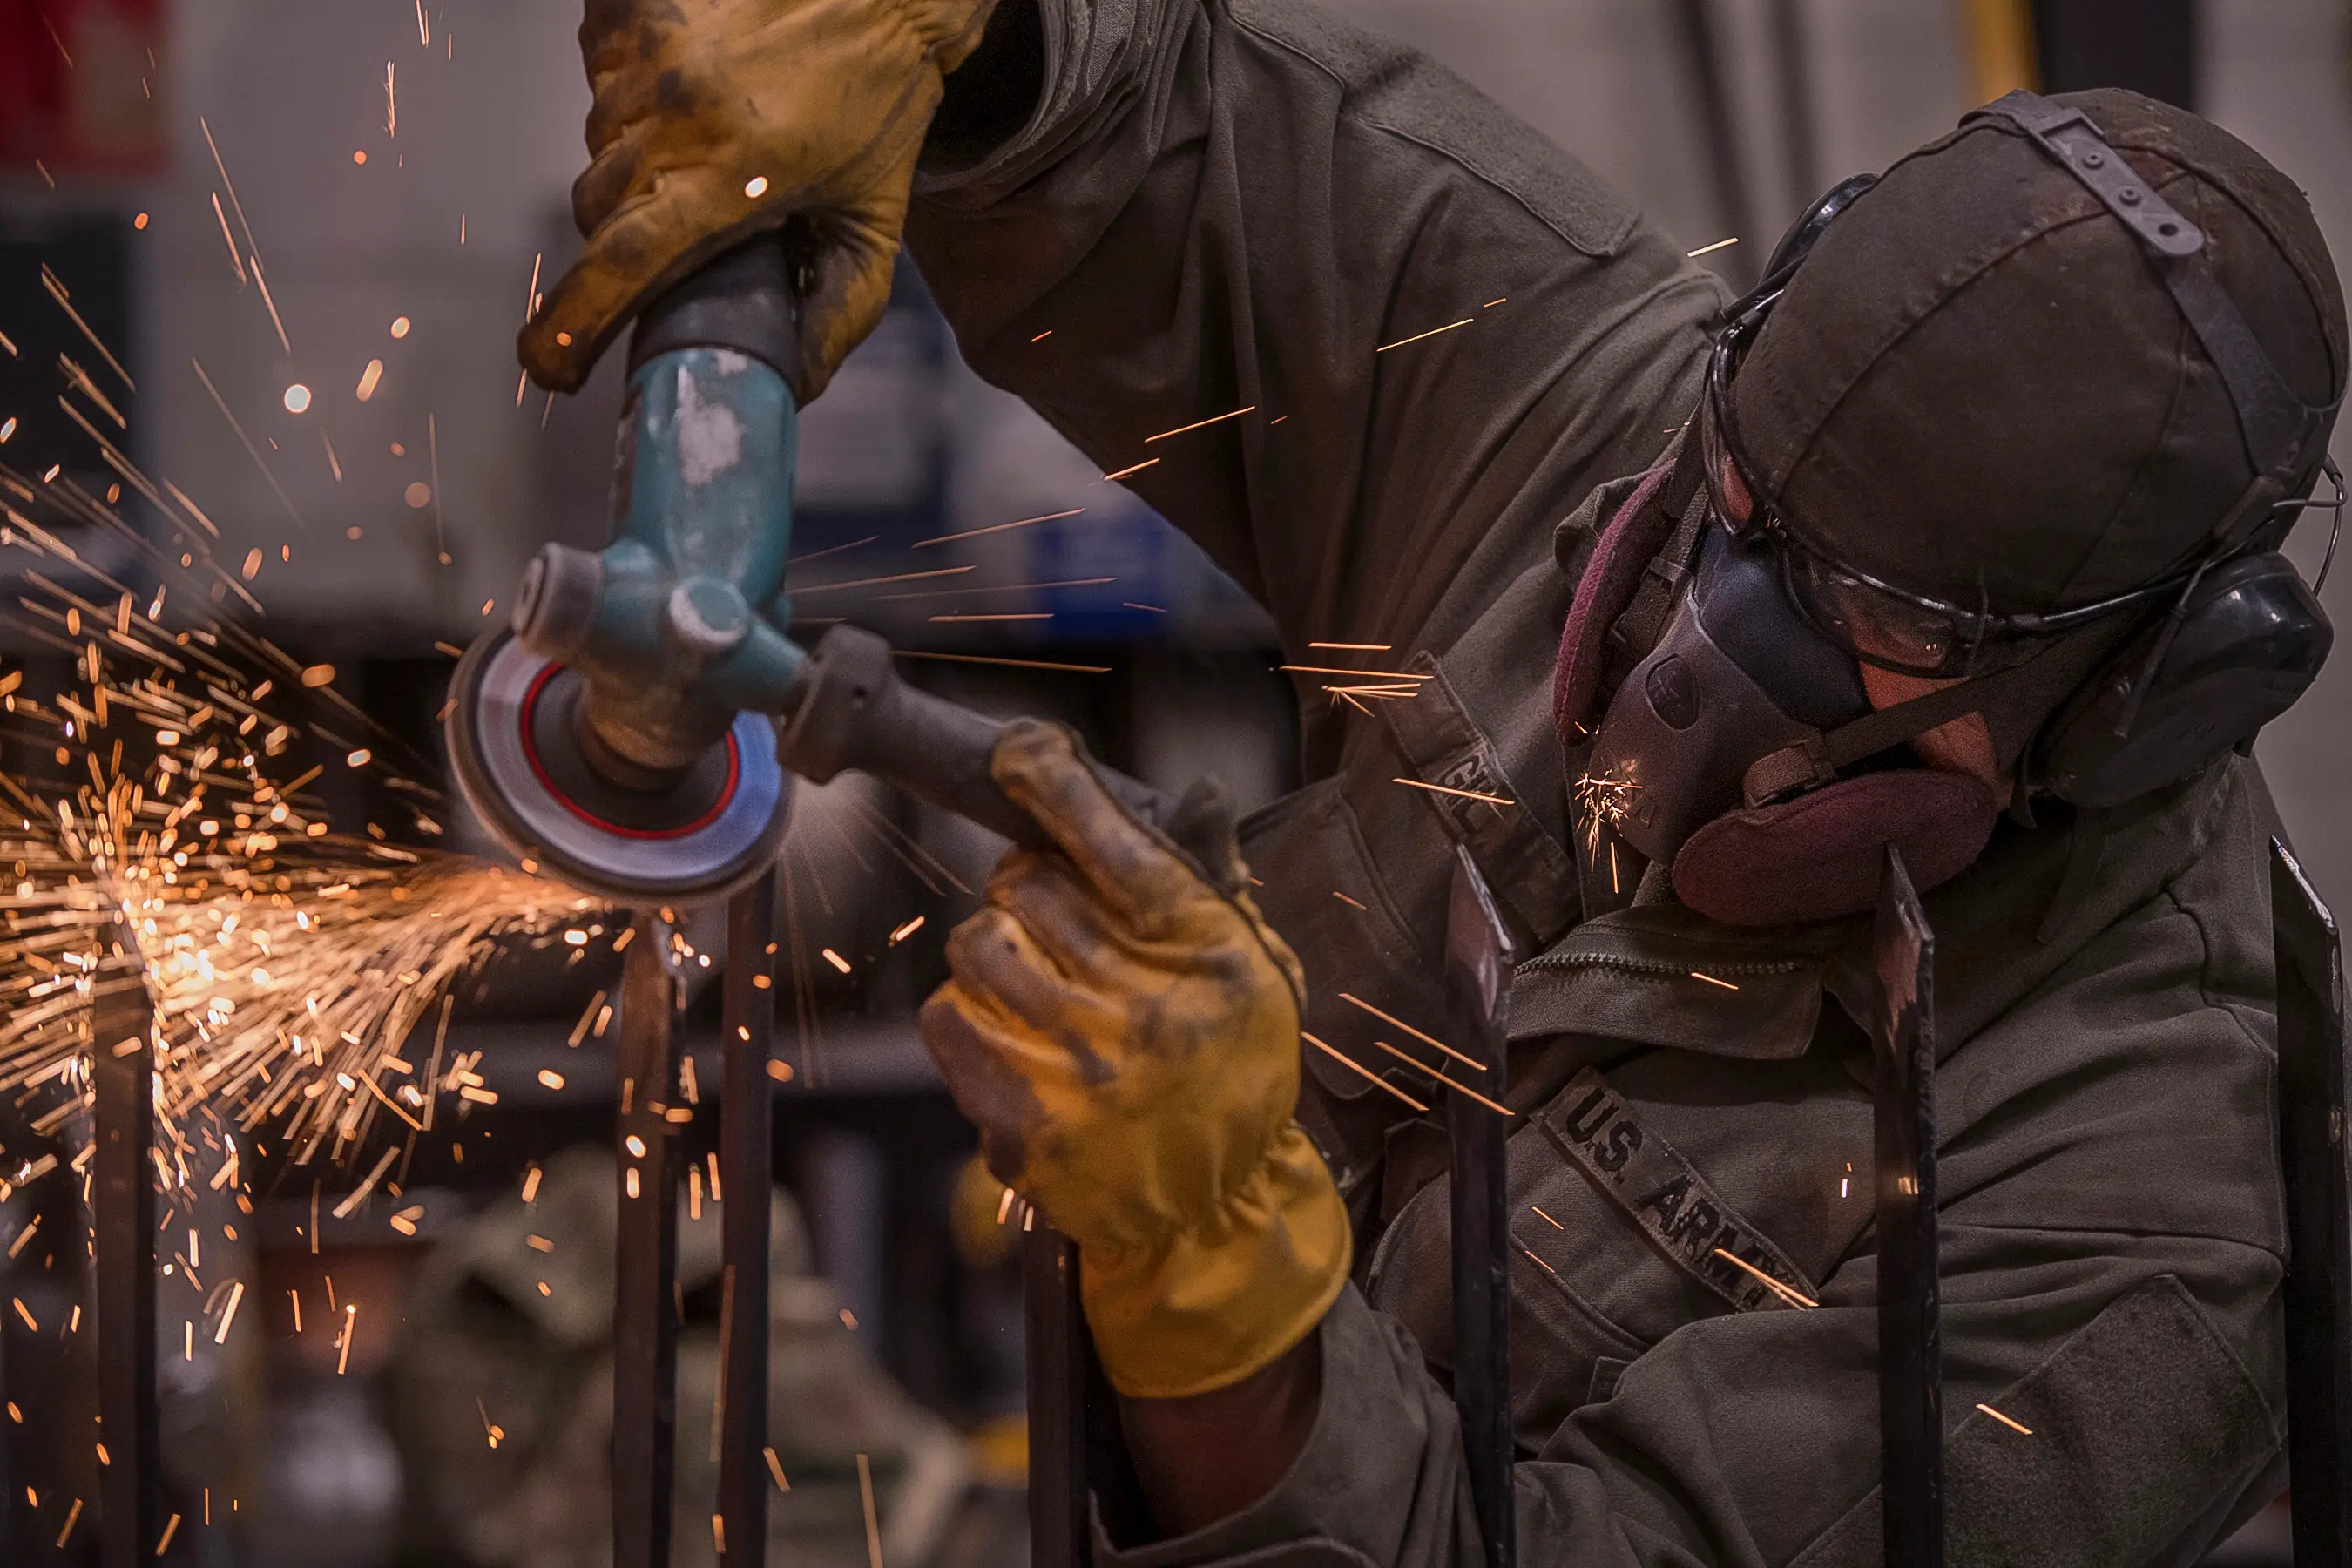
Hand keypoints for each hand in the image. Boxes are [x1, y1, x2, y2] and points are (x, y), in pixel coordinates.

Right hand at [521, 0, 1000, 397]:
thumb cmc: (884, 105)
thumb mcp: (874, 227)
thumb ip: (835, 315)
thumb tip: (788, 390)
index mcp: (733, 177)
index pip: (623, 262)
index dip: (573, 324)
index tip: (548, 367)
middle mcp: (678, 114)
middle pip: (599, 211)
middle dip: (625, 238)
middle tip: (684, 226)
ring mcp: (650, 54)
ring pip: (598, 144)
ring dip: (636, 161)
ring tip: (706, 142)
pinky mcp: (635, 7)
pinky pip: (598, 69)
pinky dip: (628, 94)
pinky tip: (684, 93)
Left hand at [919, 720, 1351, 1398]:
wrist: (1214, 1207)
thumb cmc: (1231, 1068)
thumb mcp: (1252, 968)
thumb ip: (1213, 879)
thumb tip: (1196, 789)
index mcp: (1202, 954)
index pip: (1112, 841)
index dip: (1053, 781)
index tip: (1019, 751)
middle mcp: (1140, 1006)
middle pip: (1024, 886)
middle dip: (1028, 891)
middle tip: (1055, 924)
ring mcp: (1077, 1069)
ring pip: (976, 947)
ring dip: (993, 953)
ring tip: (1034, 984)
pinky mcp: (1023, 1121)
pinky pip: (948, 1020)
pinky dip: (966, 1016)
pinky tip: (1010, 1035)